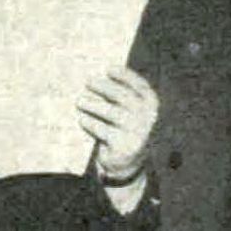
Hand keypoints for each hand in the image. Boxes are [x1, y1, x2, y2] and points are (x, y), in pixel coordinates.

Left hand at [78, 67, 158, 181]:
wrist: (128, 162)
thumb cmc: (124, 127)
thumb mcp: (128, 110)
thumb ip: (119, 95)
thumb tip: (96, 77)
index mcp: (151, 105)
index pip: (140, 85)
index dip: (125, 75)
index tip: (108, 69)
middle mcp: (148, 118)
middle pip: (123, 97)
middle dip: (104, 87)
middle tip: (88, 82)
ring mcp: (136, 133)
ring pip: (111, 113)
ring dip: (93, 105)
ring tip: (79, 101)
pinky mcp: (123, 146)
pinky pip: (103, 130)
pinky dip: (90, 123)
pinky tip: (82, 118)